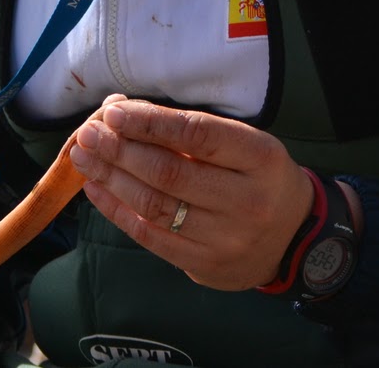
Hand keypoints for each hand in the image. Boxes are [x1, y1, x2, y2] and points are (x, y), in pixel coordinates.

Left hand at [68, 95, 315, 290]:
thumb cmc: (256, 177)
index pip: (197, 135)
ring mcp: (226, 239)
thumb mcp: (242, 144)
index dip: (150, 123)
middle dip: (120, 150)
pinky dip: (117, 210)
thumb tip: (120, 112)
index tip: (114, 113)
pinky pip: (150, 237)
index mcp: (260, 158)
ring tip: (84, 156)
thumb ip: (187, 128)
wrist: (294, 238)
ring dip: (111, 178)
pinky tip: (96, 188)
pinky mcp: (206, 265)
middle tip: (89, 133)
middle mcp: (247, 201)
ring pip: (154, 205)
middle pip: (169, 173)